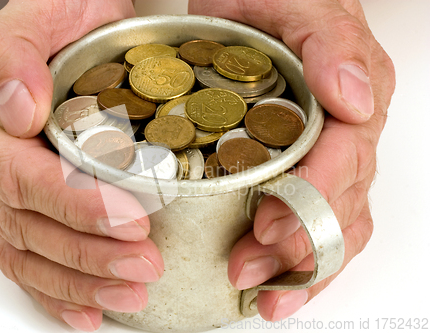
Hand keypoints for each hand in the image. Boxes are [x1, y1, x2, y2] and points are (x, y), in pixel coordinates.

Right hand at [0, 1, 163, 330]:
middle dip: (88, 253)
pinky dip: (54, 291)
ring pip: (25, 250)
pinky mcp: (11, 204)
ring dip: (78, 281)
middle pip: (27, 222)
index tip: (132, 220)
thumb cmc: (56, 19)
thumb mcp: (40, 15)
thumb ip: (12, 54)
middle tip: (144, 265)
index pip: (23, 176)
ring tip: (128, 294)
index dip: (77, 205)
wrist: (58, 27)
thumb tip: (16, 110)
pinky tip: (86, 311)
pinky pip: (22, 257)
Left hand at [189, 0, 394, 320]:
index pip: (346, 161)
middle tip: (251, 269)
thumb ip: (332, 44)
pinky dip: (300, 258)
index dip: (309, 198)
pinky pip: (318, 219)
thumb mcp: (301, 5)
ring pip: (335, 223)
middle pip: (340, 203)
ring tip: (265, 294)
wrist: (248, 0)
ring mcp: (328, 154)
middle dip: (298, 245)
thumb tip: (354, 99)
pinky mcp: (301, 166)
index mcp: (355, 96)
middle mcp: (349, 132)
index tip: (267, 224)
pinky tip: (278, 283)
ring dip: (301, 265)